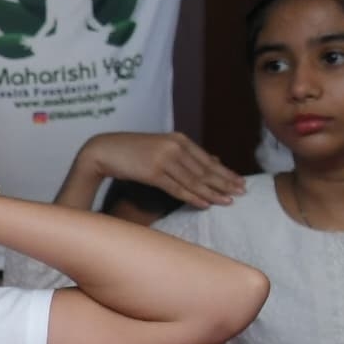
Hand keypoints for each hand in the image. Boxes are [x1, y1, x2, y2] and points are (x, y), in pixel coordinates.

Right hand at [72, 129, 247, 208]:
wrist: (102, 150)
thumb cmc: (130, 151)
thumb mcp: (159, 147)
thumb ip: (181, 154)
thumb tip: (209, 160)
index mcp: (178, 139)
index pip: (207, 159)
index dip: (224, 171)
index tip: (238, 181)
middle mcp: (174, 147)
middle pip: (205, 169)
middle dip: (225, 182)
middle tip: (242, 192)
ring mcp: (164, 159)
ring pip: (194, 180)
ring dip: (213, 192)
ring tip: (228, 201)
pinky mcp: (153, 172)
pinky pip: (178, 188)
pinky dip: (193, 197)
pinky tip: (205, 203)